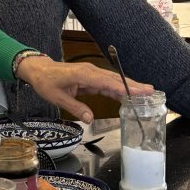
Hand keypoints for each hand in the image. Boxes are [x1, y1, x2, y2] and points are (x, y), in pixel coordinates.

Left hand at [16, 57, 152, 123]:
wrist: (38, 70)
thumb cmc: (45, 82)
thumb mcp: (56, 98)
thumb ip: (75, 107)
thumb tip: (89, 119)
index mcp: (82, 75)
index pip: (106, 82)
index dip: (123, 87)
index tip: (138, 92)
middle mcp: (90, 72)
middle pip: (114, 79)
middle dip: (133, 85)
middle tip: (151, 91)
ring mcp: (91, 73)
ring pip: (113, 80)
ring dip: (128, 86)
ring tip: (146, 93)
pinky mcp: (91, 77)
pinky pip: (107, 83)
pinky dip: (118, 89)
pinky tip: (127, 96)